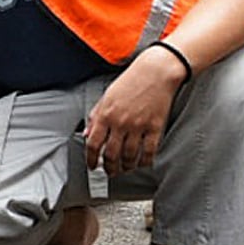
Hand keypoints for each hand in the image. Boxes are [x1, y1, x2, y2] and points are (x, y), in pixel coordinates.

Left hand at [82, 48, 186, 176]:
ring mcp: (138, 126)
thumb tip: (87, 135)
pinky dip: (144, 162)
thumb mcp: (107, 96)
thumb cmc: (130, 81)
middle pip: (111, 155)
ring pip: (129, 157)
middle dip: (109, 167)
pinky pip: (149, 152)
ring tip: (124, 169)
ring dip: (125, 167)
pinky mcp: (155, 128)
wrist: (156, 72)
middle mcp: (120, 123)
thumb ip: (95, 116)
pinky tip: (141, 164)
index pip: (93, 144)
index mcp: (105, 114)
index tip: (92, 166)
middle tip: (109, 172)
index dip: (91, 159)